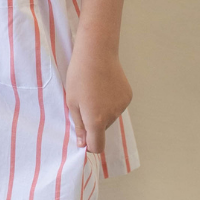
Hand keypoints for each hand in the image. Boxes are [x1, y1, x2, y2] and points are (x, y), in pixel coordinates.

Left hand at [64, 24, 132, 152]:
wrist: (97, 53)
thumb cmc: (79, 76)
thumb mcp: (72, 102)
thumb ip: (79, 125)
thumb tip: (83, 143)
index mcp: (96, 120)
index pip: (97, 146)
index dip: (89, 145)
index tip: (83, 136)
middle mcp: (112, 116)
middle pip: (102, 130)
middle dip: (93, 124)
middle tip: (84, 103)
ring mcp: (122, 107)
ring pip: (110, 118)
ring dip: (102, 112)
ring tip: (94, 92)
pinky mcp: (128, 97)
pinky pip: (117, 107)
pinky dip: (111, 103)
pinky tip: (104, 87)